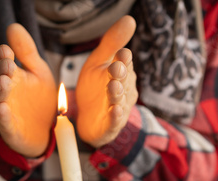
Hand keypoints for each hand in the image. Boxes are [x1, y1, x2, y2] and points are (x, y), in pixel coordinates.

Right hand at [0, 24, 55, 157]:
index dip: (2, 58)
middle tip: (7, 66)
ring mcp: (4, 111)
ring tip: (3, 83)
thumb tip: (12, 26)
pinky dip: (2, 117)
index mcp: (9, 77)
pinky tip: (3, 109)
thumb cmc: (39, 98)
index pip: (0, 63)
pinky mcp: (10, 130)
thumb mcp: (38, 71)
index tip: (7, 51)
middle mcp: (3, 93)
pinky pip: (4, 123)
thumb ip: (27, 52)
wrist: (47, 130)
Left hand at [76, 15, 137, 147]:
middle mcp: (124, 90)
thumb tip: (130, 19)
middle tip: (116, 68)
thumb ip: (112, 43)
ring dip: (116, 93)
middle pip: (123, 81)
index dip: (123, 59)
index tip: (121, 53)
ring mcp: (119, 108)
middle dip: (120, 75)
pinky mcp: (111, 125)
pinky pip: (114, 120)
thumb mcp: (98, 62)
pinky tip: (115, 110)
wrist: (87, 118)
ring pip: (119, 100)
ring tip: (113, 86)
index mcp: (122, 73)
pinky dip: (115, 116)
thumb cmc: (95, 87)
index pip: (124, 63)